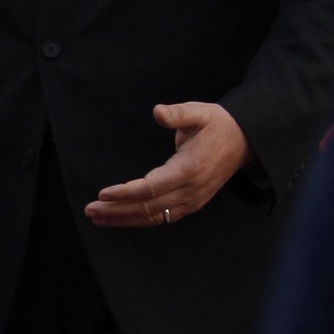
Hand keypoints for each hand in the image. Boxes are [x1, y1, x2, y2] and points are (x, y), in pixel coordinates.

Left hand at [85, 102, 255, 228]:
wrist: (244, 142)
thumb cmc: (217, 125)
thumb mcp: (199, 112)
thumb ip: (177, 114)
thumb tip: (157, 112)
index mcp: (188, 169)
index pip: (151, 187)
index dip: (126, 193)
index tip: (103, 194)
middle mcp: (190, 190)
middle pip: (148, 207)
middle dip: (117, 210)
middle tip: (90, 210)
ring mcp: (192, 201)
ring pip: (154, 217)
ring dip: (124, 219)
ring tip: (98, 218)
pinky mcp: (191, 204)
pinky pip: (163, 217)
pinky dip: (140, 220)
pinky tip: (122, 219)